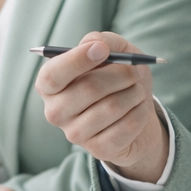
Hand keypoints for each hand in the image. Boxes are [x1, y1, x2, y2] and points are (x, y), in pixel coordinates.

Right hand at [33, 31, 168, 182]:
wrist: (136, 111)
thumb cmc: (118, 76)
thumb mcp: (114, 51)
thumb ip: (102, 40)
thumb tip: (95, 43)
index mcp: (49, 85)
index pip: (52, 75)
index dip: (76, 61)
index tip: (102, 49)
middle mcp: (55, 111)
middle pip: (87, 89)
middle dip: (119, 75)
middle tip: (136, 70)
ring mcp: (75, 134)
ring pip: (111, 107)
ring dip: (134, 93)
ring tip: (138, 90)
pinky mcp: (98, 150)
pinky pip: (127, 126)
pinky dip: (140, 111)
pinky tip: (139, 108)